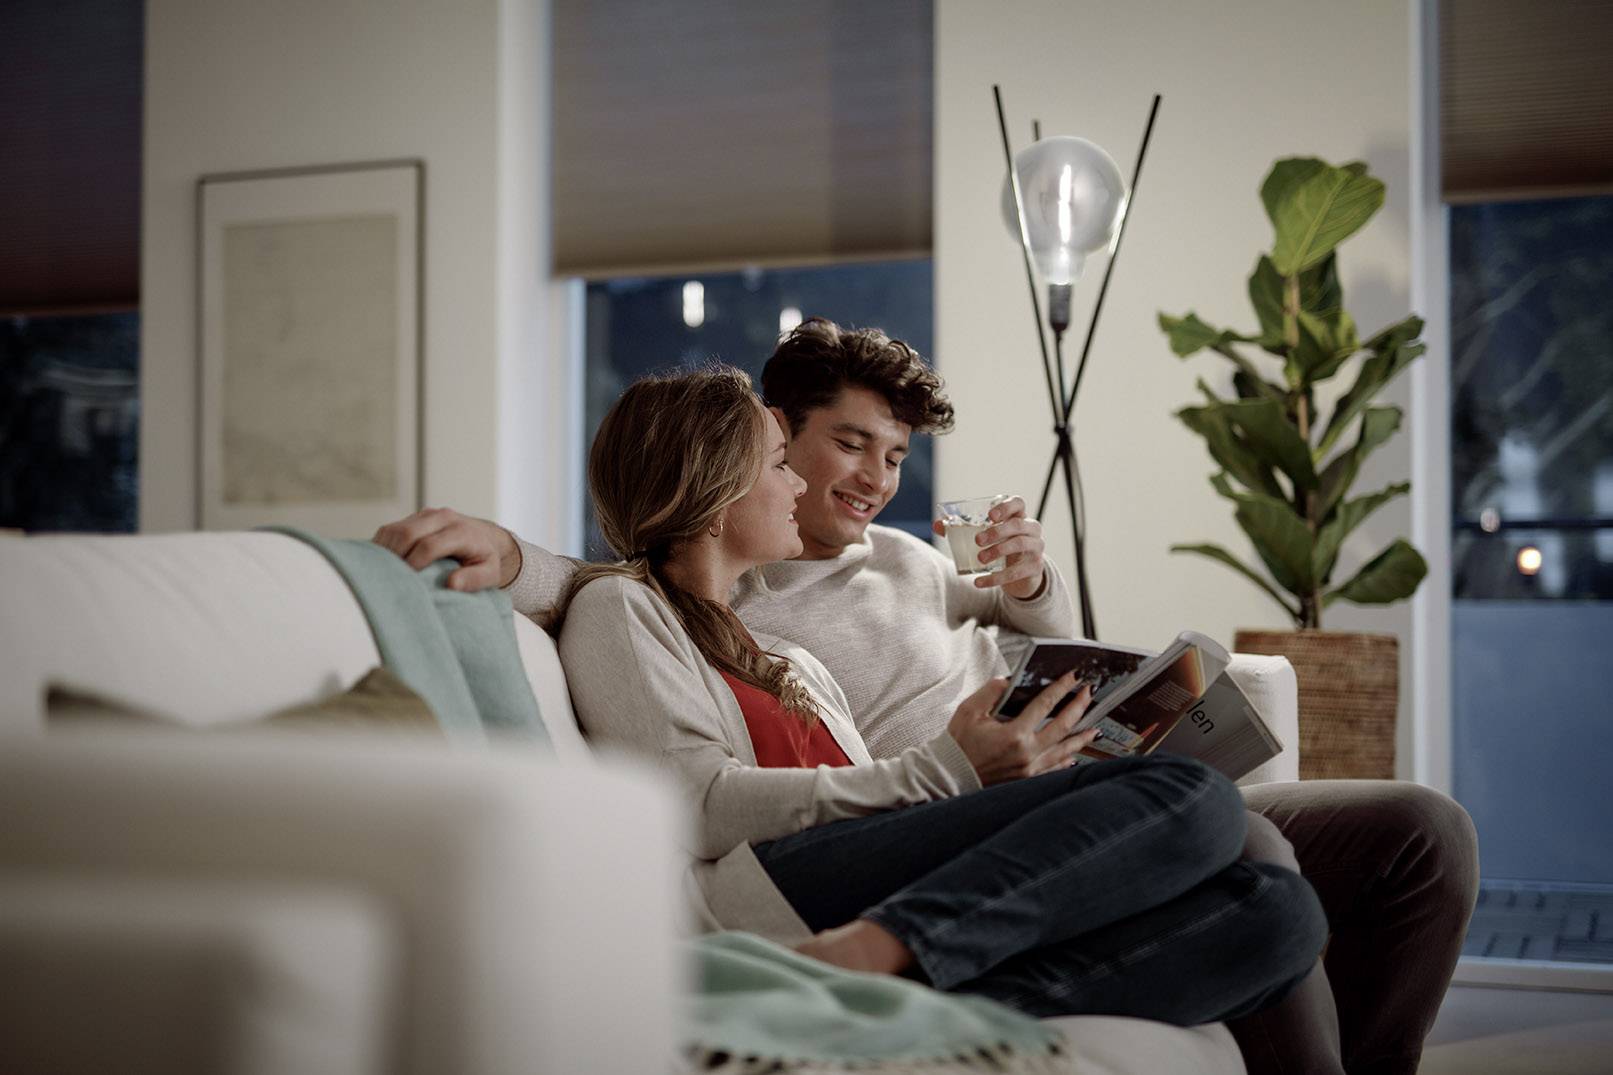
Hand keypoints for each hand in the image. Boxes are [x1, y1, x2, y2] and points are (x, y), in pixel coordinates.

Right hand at [371, 507, 520, 590]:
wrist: (484, 536)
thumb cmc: (485, 559)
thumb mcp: (491, 573)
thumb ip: (475, 579)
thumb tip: (452, 584)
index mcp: (461, 531)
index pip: (429, 545)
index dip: (414, 563)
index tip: (407, 582)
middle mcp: (442, 518)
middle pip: (408, 533)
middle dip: (395, 557)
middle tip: (389, 579)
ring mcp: (426, 515)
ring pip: (395, 529)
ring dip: (385, 551)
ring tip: (382, 573)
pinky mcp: (414, 517)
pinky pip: (390, 529)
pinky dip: (382, 545)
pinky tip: (381, 563)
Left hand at [932, 495, 1046, 598]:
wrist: (1022, 575)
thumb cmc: (1001, 548)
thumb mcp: (986, 537)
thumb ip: (961, 530)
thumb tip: (937, 525)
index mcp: (1018, 517)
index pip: (1018, 503)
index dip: (1006, 506)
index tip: (990, 515)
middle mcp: (1031, 529)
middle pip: (1018, 524)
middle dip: (997, 531)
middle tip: (977, 540)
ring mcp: (1036, 548)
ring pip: (1020, 545)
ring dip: (998, 551)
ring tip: (980, 559)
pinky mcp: (1035, 568)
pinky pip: (1016, 572)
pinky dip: (996, 578)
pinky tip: (979, 582)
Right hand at [946, 673, 1097, 785]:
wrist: (950, 775)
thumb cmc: (959, 743)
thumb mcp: (969, 711)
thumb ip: (991, 692)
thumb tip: (1009, 681)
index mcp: (1014, 734)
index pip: (1045, 705)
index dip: (1061, 688)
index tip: (1074, 676)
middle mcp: (1027, 753)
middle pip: (1063, 727)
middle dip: (1079, 707)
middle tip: (1089, 693)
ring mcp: (1030, 769)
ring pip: (1065, 751)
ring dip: (1081, 738)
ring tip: (1094, 728)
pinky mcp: (1027, 780)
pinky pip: (1054, 770)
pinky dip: (1067, 761)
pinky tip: (1075, 756)